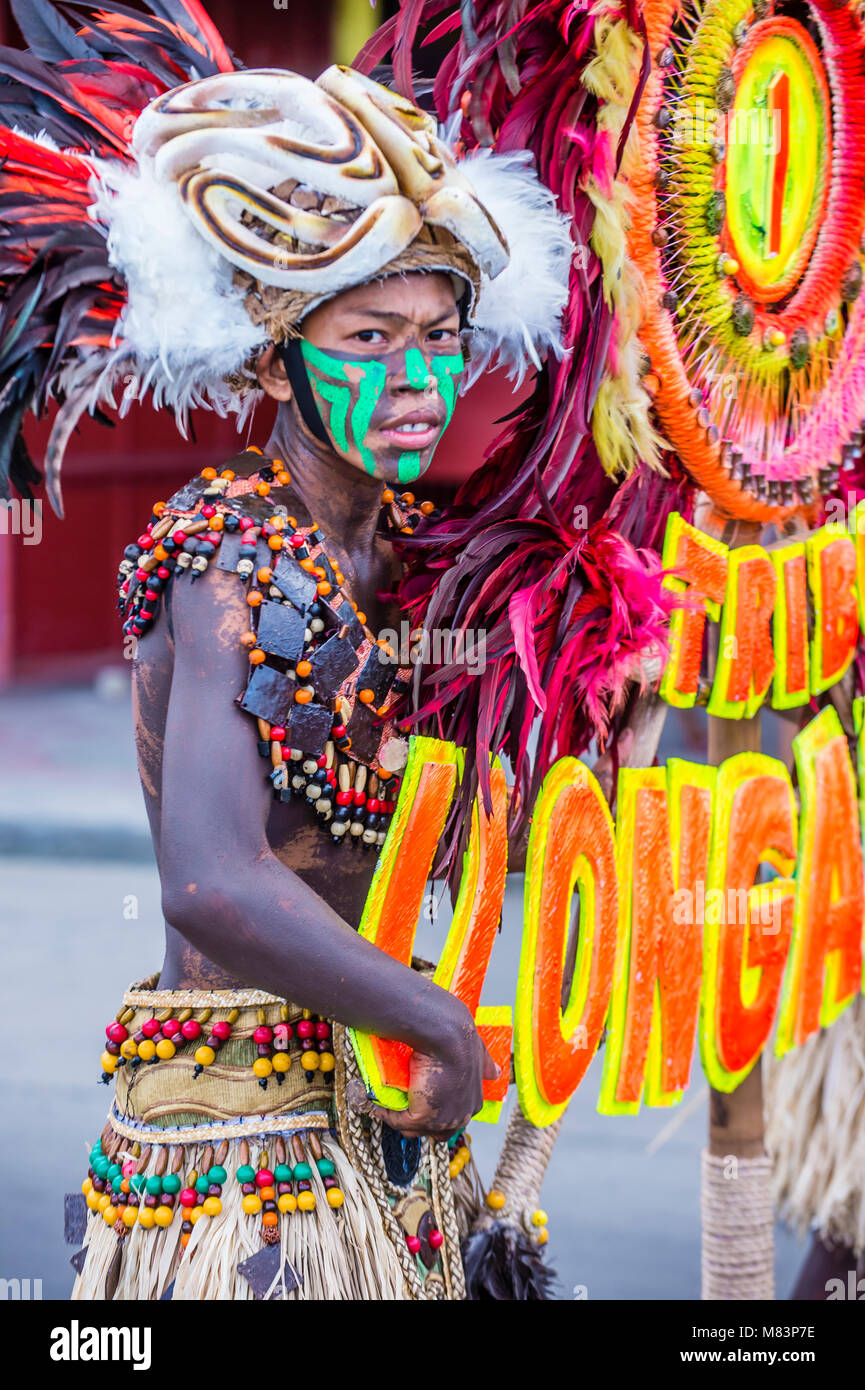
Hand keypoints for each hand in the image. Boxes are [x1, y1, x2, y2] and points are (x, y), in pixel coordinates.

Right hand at [371, 1012, 499, 1139]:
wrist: (446, 1035)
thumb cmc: (460, 1040)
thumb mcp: (479, 1054)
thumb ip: (485, 1065)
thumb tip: (495, 1072)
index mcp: (473, 1103)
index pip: (453, 1120)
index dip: (435, 1114)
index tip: (420, 1103)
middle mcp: (460, 1117)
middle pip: (434, 1131)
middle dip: (417, 1122)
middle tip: (401, 1106)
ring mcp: (441, 1120)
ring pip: (414, 1129)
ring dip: (399, 1118)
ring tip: (386, 1104)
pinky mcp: (421, 1117)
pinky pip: (398, 1121)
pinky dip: (387, 1114)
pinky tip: (378, 1103)